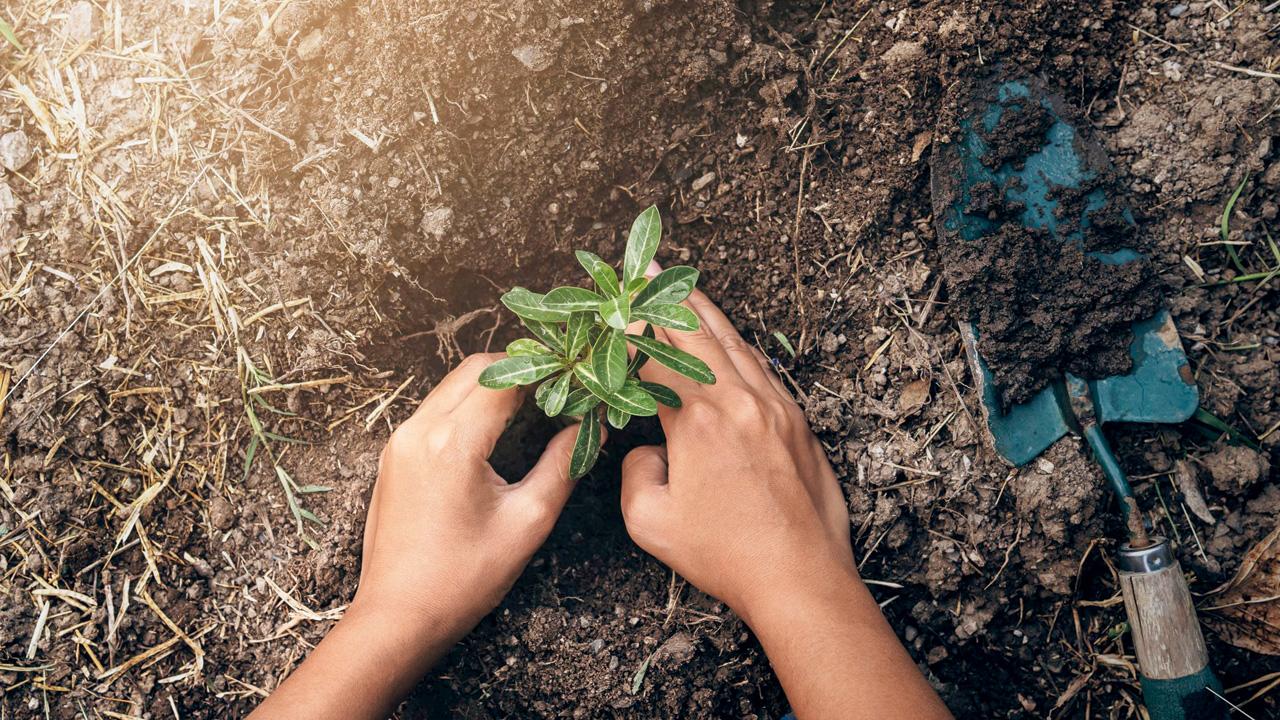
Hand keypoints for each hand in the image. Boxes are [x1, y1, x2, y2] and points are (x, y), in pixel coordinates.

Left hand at [353, 352, 583, 638]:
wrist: (397, 617)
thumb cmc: (463, 579)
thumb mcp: (527, 522)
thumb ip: (563, 466)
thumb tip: (591, 429)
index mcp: (452, 442)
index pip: (505, 377)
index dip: (545, 371)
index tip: (575, 378)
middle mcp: (419, 430)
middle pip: (474, 369)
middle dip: (520, 369)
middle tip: (558, 388)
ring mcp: (400, 441)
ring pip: (452, 386)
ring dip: (492, 386)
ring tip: (533, 406)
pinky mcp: (393, 456)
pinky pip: (434, 410)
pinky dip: (467, 406)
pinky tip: (495, 430)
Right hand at [620, 267, 950, 719]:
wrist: (800, 576)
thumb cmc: (725, 554)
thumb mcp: (651, 522)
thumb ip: (634, 472)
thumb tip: (645, 449)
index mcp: (698, 421)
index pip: (656, 358)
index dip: (631, 332)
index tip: (612, 309)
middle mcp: (740, 401)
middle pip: (698, 333)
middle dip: (667, 297)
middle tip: (646, 269)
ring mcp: (775, 406)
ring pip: (735, 343)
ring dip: (705, 312)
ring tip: (682, 286)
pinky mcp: (797, 421)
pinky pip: (761, 367)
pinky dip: (737, 345)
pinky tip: (727, 339)